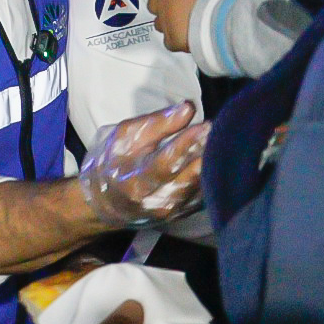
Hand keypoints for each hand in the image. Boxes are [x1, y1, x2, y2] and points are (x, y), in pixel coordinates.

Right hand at [77, 102, 207, 226]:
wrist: (106, 203)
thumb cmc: (112, 163)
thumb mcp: (124, 137)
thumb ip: (156, 123)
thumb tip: (188, 109)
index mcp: (134, 182)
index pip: (166, 162)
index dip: (187, 143)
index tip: (205, 125)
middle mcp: (155, 202)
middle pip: (189, 176)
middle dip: (205, 152)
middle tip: (217, 131)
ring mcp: (171, 212)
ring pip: (201, 186)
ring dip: (211, 162)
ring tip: (217, 141)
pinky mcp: (182, 214)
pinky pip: (203, 193)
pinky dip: (209, 175)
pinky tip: (212, 157)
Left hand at [149, 0, 240, 52]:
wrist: (215, 21)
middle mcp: (162, 3)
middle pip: (152, 4)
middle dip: (162, 7)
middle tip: (176, 10)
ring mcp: (164, 23)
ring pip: (158, 24)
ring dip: (167, 25)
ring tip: (183, 27)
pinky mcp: (170, 41)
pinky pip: (169, 42)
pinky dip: (176, 42)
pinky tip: (187, 41)